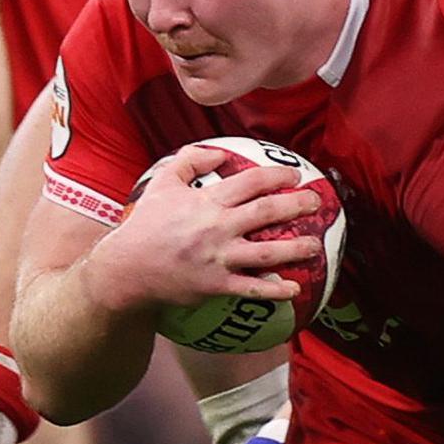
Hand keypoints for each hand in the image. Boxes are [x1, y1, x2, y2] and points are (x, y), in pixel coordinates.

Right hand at [85, 145, 321, 311]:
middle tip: (317, 203)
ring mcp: (218, 258)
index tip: (295, 176)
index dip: (277, 176)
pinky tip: (294, 289)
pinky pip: (251, 289)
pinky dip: (275, 290)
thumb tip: (220, 152)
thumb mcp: (161, 183)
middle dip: (297, 205)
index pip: (251, 182)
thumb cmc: (145, 225)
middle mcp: (217, 227)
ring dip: (296, 248)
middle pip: (267, 212)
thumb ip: (189, 161)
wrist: (127, 268)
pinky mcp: (216, 285)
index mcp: (207, 201)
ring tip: (314, 245)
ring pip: (267, 252)